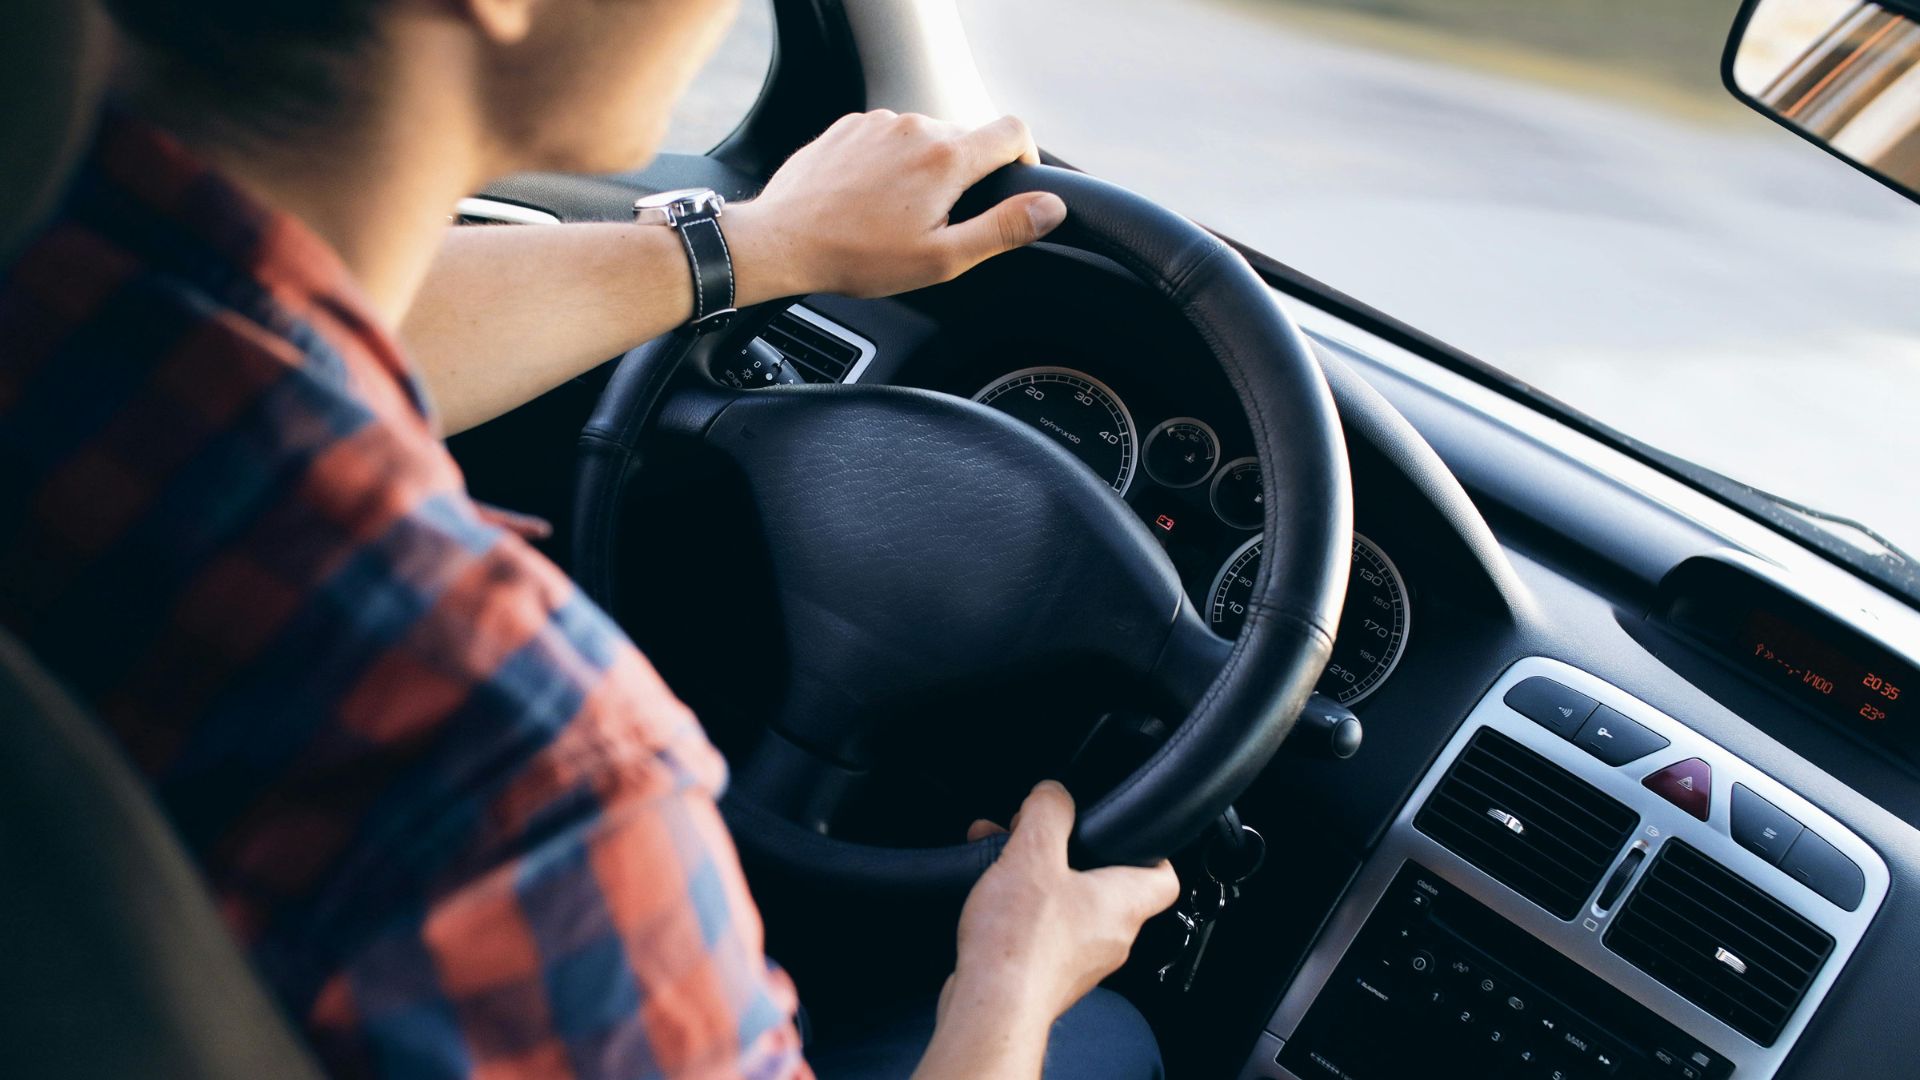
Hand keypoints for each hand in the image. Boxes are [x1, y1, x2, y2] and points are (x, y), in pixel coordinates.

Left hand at [725, 111, 1068, 301]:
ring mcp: (879, 122)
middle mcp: (916, 127)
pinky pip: (888, 137)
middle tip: (939, 222)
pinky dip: (891, 163)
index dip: (1025, 158)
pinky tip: (870, 200)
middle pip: (967, 138)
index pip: (1014, 132)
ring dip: (925, 170)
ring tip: (897, 215)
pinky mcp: (850, 126)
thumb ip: (1003, 229)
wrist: (782, 241)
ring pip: (925, 138)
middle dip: (966, 176)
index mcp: (947, 158)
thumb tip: (1050, 208)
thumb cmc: (857, 256)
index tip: (1013, 185)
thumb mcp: (942, 257)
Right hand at [950, 781, 1179, 1026]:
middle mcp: (1111, 937)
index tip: (1126, 832)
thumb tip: (1054, 793)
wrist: (991, 1009)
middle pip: (1105, 886)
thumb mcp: (1033, 854)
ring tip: (1001, 859)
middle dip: (1068, 855)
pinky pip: (1043, 933)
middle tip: (1038, 836)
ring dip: (1037, 879)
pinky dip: (1021, 910)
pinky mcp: (1049, 977)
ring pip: (1068, 907)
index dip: (1150, 849)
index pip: (1164, 876)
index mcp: (1123, 903)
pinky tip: (989, 898)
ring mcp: (1081, 962)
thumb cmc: (1020, 944)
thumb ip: (1049, 812)